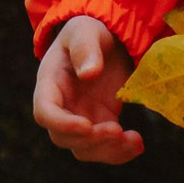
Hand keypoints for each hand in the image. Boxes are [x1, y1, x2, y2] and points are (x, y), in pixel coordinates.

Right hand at [34, 15, 144, 163]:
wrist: (106, 38)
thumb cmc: (89, 31)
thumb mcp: (86, 31)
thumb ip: (85, 48)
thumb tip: (89, 73)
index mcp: (50, 84)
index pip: (45, 112)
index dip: (62, 124)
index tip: (87, 126)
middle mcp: (61, 106)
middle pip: (63, 138)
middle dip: (90, 141)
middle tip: (117, 130)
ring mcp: (80, 117)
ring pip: (84, 148)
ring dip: (107, 151)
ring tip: (133, 141)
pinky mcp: (101, 122)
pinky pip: (105, 146)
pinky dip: (121, 151)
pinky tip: (138, 144)